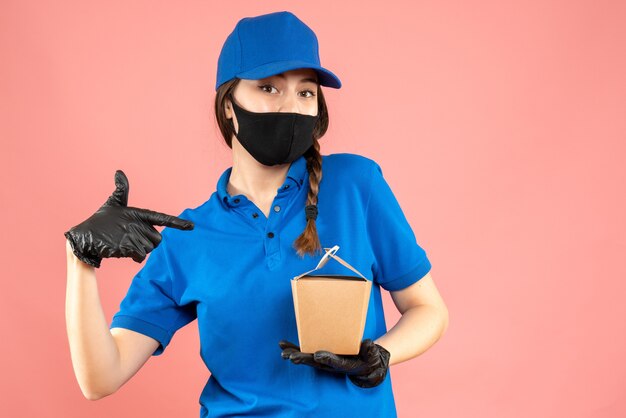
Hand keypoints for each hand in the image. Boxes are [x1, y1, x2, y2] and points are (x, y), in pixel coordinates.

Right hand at [64, 170, 193, 267]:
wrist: (84, 236)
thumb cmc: (101, 219)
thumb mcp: (112, 203)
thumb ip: (121, 189)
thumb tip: (119, 171)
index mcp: (138, 213)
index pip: (162, 218)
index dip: (177, 223)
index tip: (192, 227)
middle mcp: (138, 224)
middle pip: (158, 240)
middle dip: (149, 242)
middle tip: (133, 239)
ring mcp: (132, 236)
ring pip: (149, 249)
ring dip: (140, 250)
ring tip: (125, 243)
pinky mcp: (126, 247)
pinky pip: (140, 256)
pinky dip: (134, 256)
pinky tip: (124, 251)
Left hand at [279, 338, 390, 387]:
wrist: (363, 364)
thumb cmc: (368, 358)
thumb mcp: (372, 355)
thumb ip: (370, 350)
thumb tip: (368, 343)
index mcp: (344, 364)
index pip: (334, 362)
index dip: (327, 358)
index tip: (318, 355)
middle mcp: (331, 364)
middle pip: (315, 362)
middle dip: (303, 359)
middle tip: (291, 358)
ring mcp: (323, 360)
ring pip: (306, 358)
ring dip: (294, 354)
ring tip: (283, 353)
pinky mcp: (319, 356)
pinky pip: (304, 352)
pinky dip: (293, 349)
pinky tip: (283, 346)